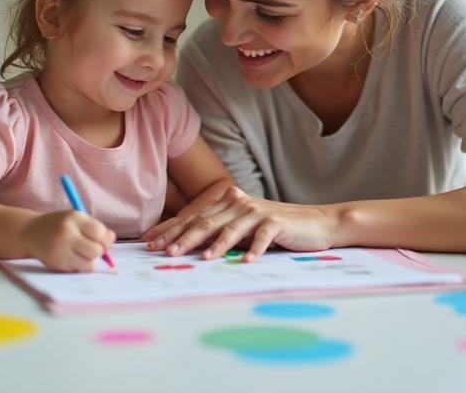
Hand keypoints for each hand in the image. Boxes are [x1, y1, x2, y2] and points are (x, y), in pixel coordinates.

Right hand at [22, 211, 114, 271]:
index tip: (102, 239)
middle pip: (97, 250)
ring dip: (90, 259)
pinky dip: (80, 265)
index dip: (105, 238)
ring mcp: (60, 250)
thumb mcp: (76, 219)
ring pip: (89, 263)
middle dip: (99, 250)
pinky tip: (71, 257)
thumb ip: (95, 228)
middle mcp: (67, 234)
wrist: (30, 233)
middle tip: (92, 247)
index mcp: (74, 218)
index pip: (100, 232)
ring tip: (82, 252)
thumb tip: (112, 239)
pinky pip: (79, 270)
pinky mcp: (57, 264)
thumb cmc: (59, 225)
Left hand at [141, 187, 336, 261]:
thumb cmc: (275, 228)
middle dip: (183, 238)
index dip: (170, 229)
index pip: (193, 218)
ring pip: (230, 228)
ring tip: (202, 259)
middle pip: (206, 222)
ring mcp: (257, 212)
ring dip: (215, 245)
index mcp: (227, 203)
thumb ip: (219, 231)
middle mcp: (239, 203)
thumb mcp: (243, 227)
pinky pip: (262, 237)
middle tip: (165, 253)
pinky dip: (254, 249)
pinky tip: (245, 262)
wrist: (316, 223)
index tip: (149, 243)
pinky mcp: (277, 222)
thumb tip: (186, 245)